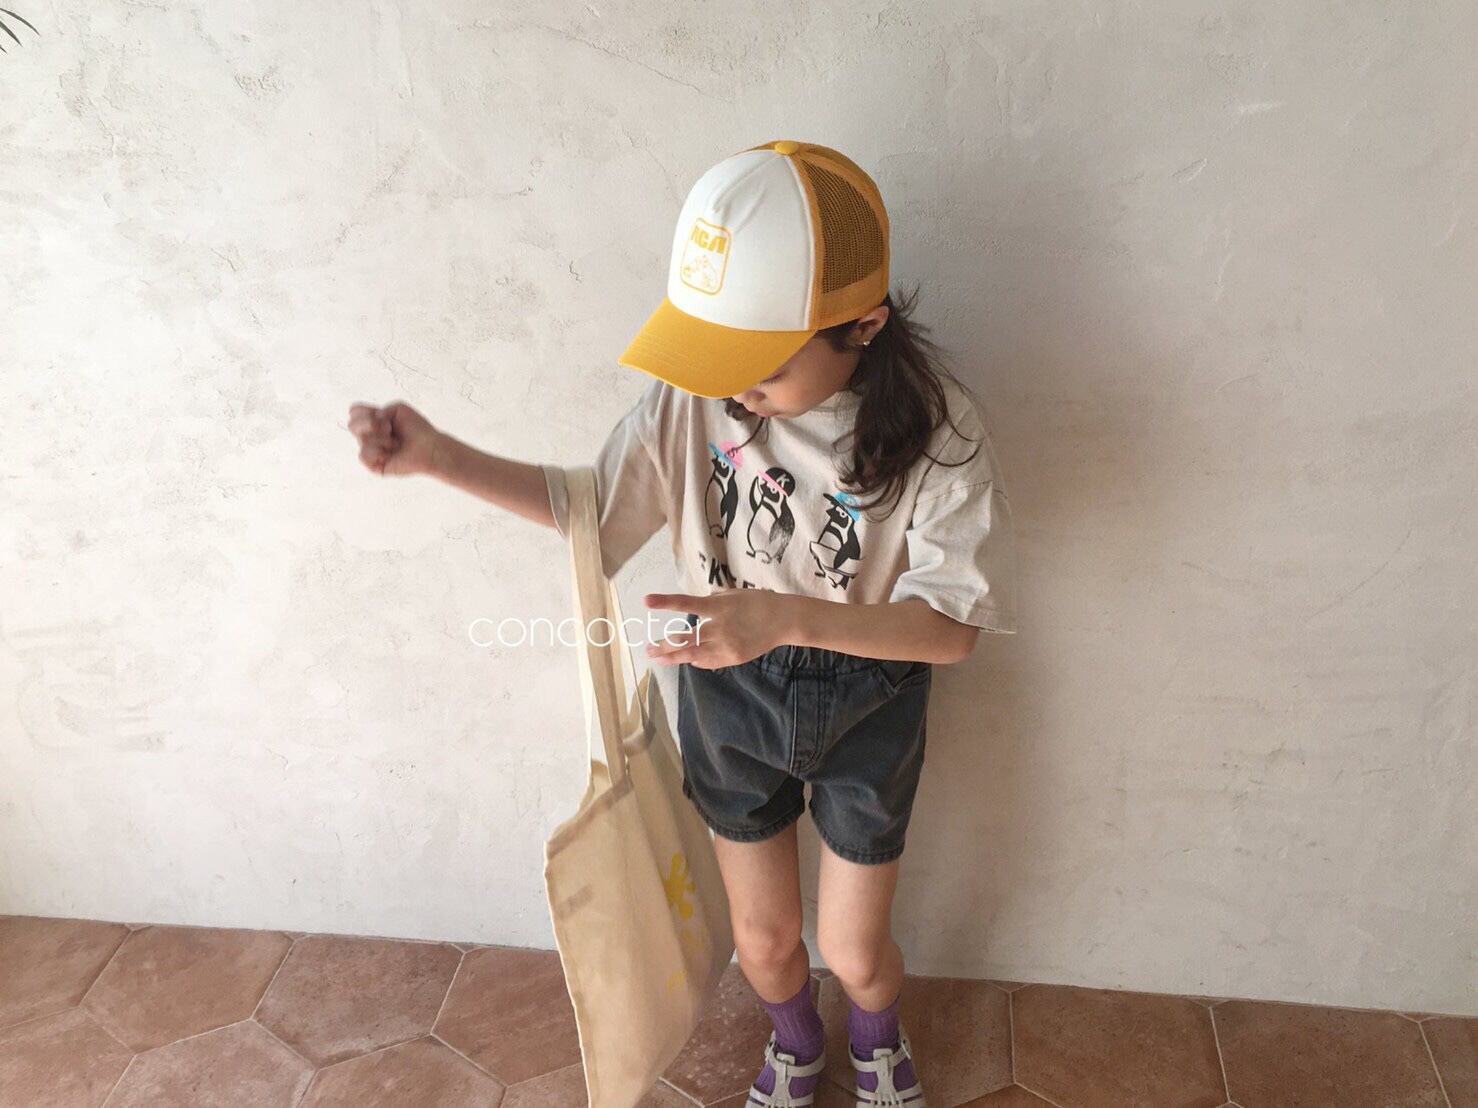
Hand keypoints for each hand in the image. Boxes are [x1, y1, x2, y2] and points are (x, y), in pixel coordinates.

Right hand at [346, 401, 442, 477]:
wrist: (429, 447)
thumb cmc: (416, 429)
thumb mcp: (398, 409)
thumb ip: (378, 409)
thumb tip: (369, 423)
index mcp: (373, 422)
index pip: (354, 412)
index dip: (365, 411)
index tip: (384, 416)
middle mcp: (369, 436)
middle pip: (351, 425)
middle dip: (371, 423)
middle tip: (389, 429)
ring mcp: (371, 451)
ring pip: (362, 439)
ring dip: (382, 438)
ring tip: (396, 443)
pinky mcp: (374, 466)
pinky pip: (363, 455)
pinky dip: (377, 451)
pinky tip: (389, 453)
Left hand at [643, 590, 788, 668]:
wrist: (784, 620)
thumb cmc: (758, 602)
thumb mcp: (733, 594)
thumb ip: (712, 601)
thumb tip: (695, 607)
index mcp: (719, 606)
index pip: (686, 604)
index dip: (665, 603)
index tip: (646, 602)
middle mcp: (719, 627)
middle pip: (683, 639)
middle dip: (663, 645)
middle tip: (648, 648)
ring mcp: (726, 646)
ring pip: (692, 654)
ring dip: (673, 657)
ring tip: (658, 658)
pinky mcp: (733, 658)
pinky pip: (708, 662)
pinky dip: (697, 660)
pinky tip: (687, 659)